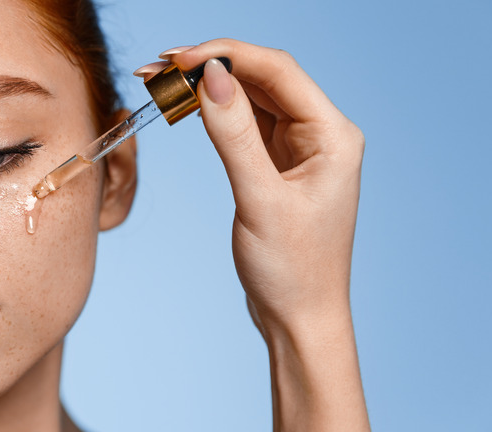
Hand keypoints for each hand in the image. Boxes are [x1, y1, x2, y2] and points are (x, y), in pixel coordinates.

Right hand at [136, 39, 369, 431]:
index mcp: (333, 135)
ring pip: (250, 98)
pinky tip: (187, 105)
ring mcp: (299, 148)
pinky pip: (244, 124)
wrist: (299, 317)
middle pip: (262, 78)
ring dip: (209, 87)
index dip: (226, 55)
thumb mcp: (260, 199)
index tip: (178, 59)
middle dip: (211, 67)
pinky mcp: (277, 164)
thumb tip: (210, 76)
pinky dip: (214, 113)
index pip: (277, 71)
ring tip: (163, 81)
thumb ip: (234, 135)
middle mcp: (320, 133)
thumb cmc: (293, 269)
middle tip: (159, 67)